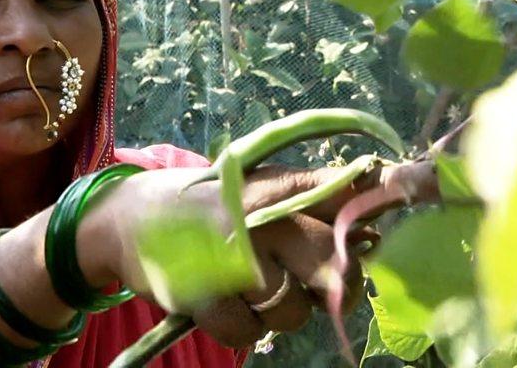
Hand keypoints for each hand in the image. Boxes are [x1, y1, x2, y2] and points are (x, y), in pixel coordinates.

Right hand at [77, 163, 393, 347]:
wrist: (127, 219)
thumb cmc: (208, 207)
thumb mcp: (256, 186)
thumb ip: (309, 203)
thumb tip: (373, 230)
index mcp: (275, 184)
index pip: (341, 191)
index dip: (377, 206)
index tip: (389, 220)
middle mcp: (257, 215)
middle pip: (330, 262)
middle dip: (335, 285)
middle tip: (321, 286)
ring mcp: (228, 256)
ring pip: (292, 309)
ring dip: (279, 311)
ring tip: (254, 289)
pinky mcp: (200, 294)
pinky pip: (247, 332)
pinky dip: (241, 327)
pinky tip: (226, 302)